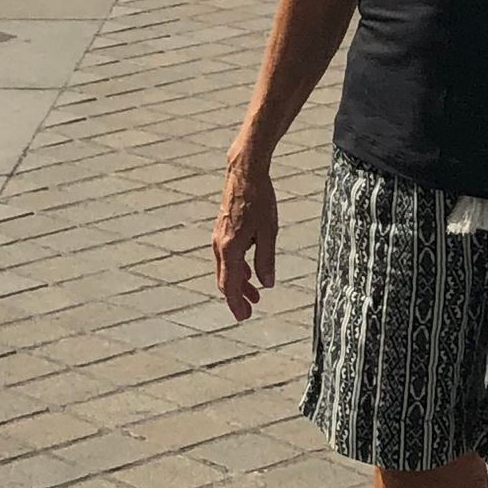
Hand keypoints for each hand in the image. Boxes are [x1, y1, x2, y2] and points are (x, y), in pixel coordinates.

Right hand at [213, 151, 277, 320]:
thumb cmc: (259, 199)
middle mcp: (220, 244)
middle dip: (237, 296)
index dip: (236, 303)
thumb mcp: (269, 231)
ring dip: (239, 282)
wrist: (245, 171)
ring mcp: (219, 235)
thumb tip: (267, 283)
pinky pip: (227, 255)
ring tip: (255, 293)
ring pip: (226, 267)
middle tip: (250, 310)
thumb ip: (266, 259)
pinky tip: (249, 269)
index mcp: (230, 248)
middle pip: (225, 279)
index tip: (244, 317)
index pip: (230, 285)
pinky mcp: (223, 227)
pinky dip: (237, 267)